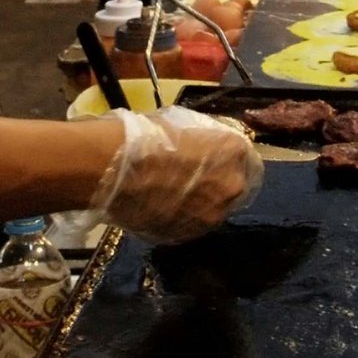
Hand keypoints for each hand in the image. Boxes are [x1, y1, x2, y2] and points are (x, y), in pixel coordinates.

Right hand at [93, 108, 261, 242]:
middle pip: (233, 185)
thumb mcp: (183, 123)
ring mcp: (211, 216)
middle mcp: (231, 186)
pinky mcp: (188, 235)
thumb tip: (204, 146)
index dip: (226, 155)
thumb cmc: (146, 135)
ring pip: (213, 209)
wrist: (113, 167)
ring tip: (172, 193)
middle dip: (217, 181)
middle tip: (191, 176)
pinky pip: (191, 224)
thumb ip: (204, 138)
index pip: (243, 155)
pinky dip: (182, 217)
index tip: (211, 155)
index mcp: (234, 152)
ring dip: (200, 202)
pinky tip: (161, 206)